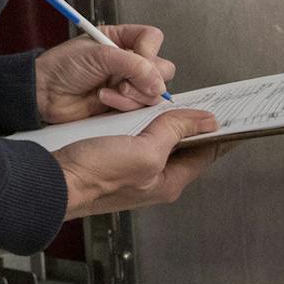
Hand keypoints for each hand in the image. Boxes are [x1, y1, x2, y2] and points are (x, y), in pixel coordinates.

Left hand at [35, 23, 176, 122]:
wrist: (43, 93)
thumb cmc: (61, 67)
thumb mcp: (99, 55)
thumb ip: (134, 65)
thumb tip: (159, 84)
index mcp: (119, 39)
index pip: (152, 38)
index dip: (149, 50)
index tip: (138, 59)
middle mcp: (127, 61)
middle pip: (162, 67)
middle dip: (146, 77)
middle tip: (124, 81)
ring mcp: (126, 82)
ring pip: (155, 90)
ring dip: (133, 93)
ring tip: (109, 91)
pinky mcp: (122, 103)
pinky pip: (140, 106)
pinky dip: (124, 104)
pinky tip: (103, 98)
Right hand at [56, 109, 227, 217]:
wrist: (52, 182)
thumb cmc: (94, 176)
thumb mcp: (144, 150)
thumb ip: (174, 132)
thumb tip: (205, 120)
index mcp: (168, 182)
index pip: (206, 154)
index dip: (220, 133)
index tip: (232, 114)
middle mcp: (153, 179)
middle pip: (182, 146)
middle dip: (189, 123)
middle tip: (199, 101)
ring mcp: (132, 171)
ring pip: (158, 140)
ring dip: (162, 121)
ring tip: (167, 103)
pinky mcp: (113, 161)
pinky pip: (136, 138)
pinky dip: (139, 123)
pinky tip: (134, 111)